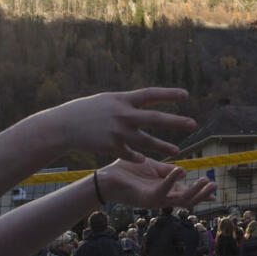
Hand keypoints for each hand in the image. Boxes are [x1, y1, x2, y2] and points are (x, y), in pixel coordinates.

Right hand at [46, 88, 196, 159]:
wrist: (64, 125)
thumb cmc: (86, 110)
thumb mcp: (108, 100)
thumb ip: (127, 101)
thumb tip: (145, 99)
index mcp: (123, 99)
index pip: (151, 94)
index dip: (168, 94)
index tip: (186, 95)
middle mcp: (123, 114)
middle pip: (155, 118)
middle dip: (175, 122)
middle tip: (192, 124)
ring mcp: (118, 131)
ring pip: (146, 141)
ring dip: (163, 147)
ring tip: (176, 151)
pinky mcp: (111, 146)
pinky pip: (131, 154)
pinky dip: (139, 157)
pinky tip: (147, 161)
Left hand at [97, 156, 216, 208]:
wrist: (105, 177)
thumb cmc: (127, 172)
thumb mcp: (152, 167)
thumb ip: (166, 170)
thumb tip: (183, 172)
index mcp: (164, 189)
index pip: (186, 193)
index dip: (201, 192)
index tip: (215, 189)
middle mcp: (161, 197)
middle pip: (187, 201)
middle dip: (202, 195)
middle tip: (214, 186)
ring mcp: (154, 199)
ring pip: (179, 201)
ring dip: (194, 192)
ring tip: (204, 181)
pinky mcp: (145, 198)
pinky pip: (162, 191)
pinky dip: (171, 181)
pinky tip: (180, 170)